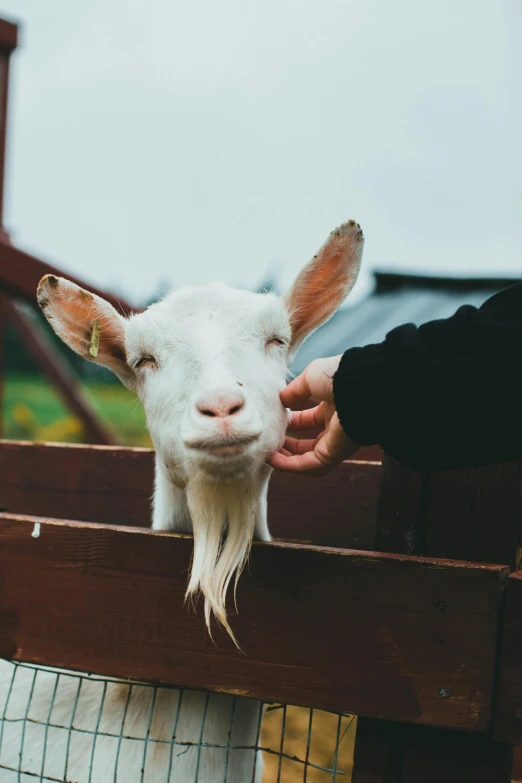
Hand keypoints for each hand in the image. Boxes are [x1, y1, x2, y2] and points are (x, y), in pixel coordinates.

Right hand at [269, 356, 359, 473]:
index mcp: (334, 406)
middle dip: (290, 444)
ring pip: (309, 458)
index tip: (276, 422)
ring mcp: (337, 441)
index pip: (311, 419)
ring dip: (288, 458)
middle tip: (272, 441)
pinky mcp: (335, 453)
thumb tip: (282, 400)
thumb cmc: (339, 376)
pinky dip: (290, 465)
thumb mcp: (311, 377)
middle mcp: (336, 425)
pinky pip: (309, 465)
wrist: (359, 385)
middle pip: (311, 442)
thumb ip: (295, 390)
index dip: (293, 423)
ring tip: (269, 453)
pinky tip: (273, 459)